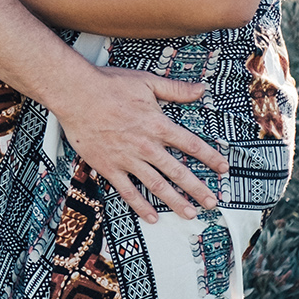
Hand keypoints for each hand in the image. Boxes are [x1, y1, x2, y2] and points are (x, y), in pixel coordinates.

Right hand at [56, 65, 227, 222]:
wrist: (75, 93)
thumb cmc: (109, 85)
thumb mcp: (147, 81)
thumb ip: (176, 89)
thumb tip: (201, 89)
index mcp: (158, 124)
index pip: (192, 145)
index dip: (211, 158)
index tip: (223, 168)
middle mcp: (147, 145)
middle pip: (178, 171)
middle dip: (198, 189)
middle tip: (212, 202)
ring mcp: (128, 159)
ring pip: (157, 186)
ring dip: (175, 201)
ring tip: (190, 213)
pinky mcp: (109, 166)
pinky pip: (127, 191)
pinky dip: (140, 206)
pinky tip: (151, 217)